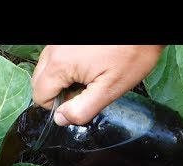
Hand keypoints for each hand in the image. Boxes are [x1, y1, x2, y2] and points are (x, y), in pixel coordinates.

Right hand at [32, 45, 164, 125]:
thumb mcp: (109, 90)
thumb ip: (82, 110)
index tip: (80, 100)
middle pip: (39, 82)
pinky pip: (56, 57)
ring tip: (88, 75)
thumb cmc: (130, 54)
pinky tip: (88, 64)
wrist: (142, 28)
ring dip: (62, 78)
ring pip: (46, 69)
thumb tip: (61, 119)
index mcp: (60, 64)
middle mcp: (53, 49)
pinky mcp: (66, 38)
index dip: (58, 106)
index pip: (40, 96)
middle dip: (58, 92)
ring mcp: (58, 41)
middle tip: (84, 89)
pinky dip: (66, 65)